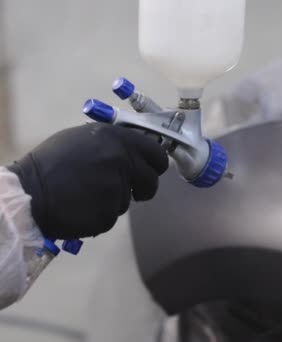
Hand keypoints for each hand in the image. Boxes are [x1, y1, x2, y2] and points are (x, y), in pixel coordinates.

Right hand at [7, 123, 168, 238]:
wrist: (28, 193)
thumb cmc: (51, 162)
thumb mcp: (84, 139)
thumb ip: (114, 144)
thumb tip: (136, 151)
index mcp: (118, 139)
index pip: (157, 154)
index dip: (157, 164)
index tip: (152, 170)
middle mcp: (122, 162)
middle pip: (152, 181)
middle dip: (144, 188)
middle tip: (134, 191)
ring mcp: (117, 189)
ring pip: (128, 199)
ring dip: (114, 199)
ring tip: (86, 194)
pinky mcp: (108, 214)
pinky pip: (112, 215)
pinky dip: (100, 214)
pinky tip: (81, 207)